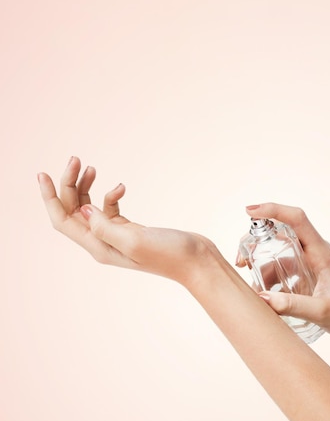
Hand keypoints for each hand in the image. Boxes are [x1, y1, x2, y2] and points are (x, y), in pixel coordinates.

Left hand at [38, 156, 209, 284]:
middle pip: (74, 210)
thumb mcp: (134, 240)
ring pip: (90, 207)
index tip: (42, 174)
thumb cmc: (169, 255)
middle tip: (76, 158)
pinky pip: (110, 208)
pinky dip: (111, 194)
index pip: (63, 221)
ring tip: (91, 166)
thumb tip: (83, 210)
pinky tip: (121, 186)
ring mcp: (116, 235)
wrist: (196, 261)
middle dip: (69, 184)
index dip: (49, 198)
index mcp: (100, 247)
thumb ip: (105, 227)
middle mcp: (103, 242)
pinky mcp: (130, 229)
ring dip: (86, 186)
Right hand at [241, 203, 329, 339]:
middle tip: (240, 261)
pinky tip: (264, 294)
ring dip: (261, 264)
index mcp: (322, 252)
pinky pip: (282, 269)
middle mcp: (315, 252)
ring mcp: (310, 263)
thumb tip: (261, 298)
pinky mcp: (307, 276)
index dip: (273, 210)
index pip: (297, 219)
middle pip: (280, 233)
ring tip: (251, 285)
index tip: (250, 211)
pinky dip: (269, 277)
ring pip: (278, 253)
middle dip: (257, 241)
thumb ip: (291, 306)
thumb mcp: (321, 311)